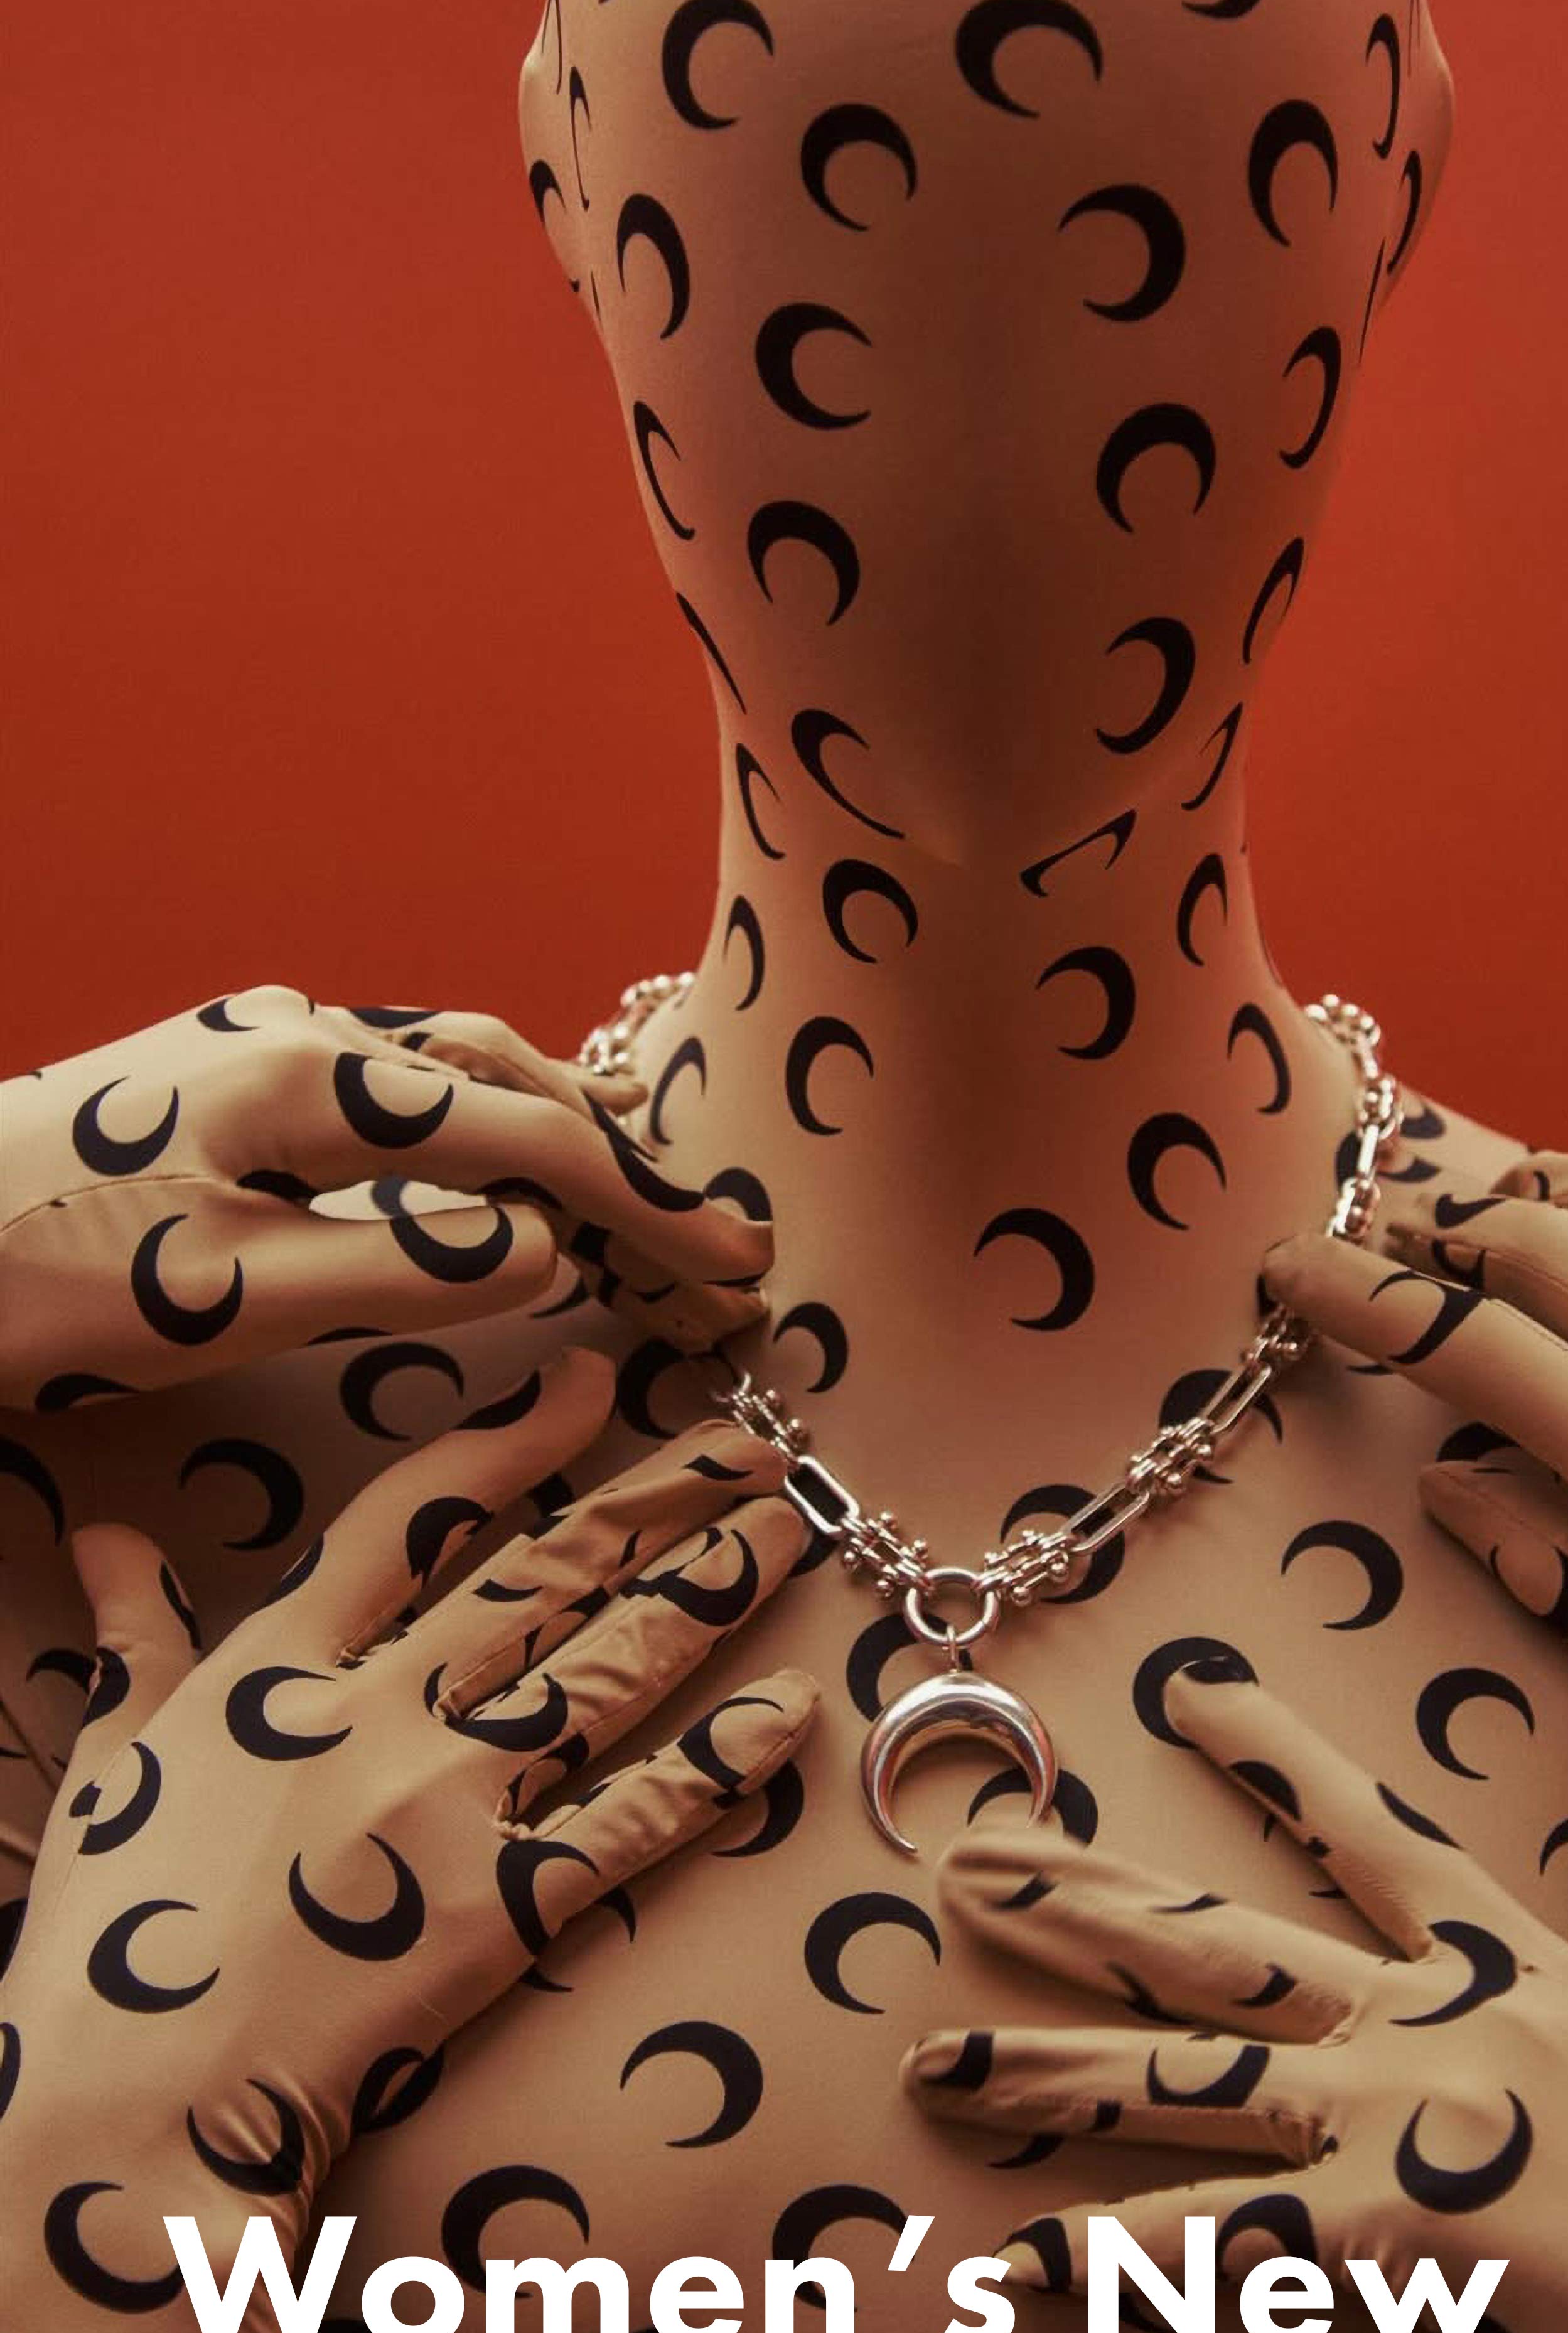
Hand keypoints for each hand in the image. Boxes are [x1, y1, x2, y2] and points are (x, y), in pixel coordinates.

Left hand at [0, 984, 769, 1411]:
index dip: (642, 1202)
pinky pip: (384, 1084)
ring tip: (624, 1194)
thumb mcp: (227, 1299)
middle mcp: (294, 1033)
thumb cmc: (32, 1281)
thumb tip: (541, 1246)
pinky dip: (467, 1122)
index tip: (733, 1262)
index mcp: (310, 1078)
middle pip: (502, 1072)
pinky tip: (477, 1165)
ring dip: (545, 1126)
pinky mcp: (217, 1074)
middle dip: (616, 1152)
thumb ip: (401, 1267)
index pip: (524, 1134)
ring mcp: (251, 1043)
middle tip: (705, 1232)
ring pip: (444, 1067)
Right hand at [0, 1346, 816, 2332]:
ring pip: (605, 1670)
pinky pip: (629, 1822)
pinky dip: (716, 1770)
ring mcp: (448, 1806)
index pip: (410, 1516)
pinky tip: (791, 1717)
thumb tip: (104, 1533)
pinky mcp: (498, 1909)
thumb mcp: (109, 1766)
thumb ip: (132, 1641)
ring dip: (705, 1598)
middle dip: (655, 1502)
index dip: (508, 1440)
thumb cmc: (104, 1945)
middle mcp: (381, 1711)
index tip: (587, 1380)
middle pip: (543, 1575)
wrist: (124, 2110)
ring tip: (784, 1538)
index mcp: (281, 1668)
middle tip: (751, 1448)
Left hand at [904, 1666, 1567, 2332]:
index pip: (1368, 1830)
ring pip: (1187, 2077)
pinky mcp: (1391, 2230)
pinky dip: (1117, 2259)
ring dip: (1052, 2072)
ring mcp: (1399, 2120)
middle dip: (1087, 1900)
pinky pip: (1221, 2243)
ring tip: (932, 2067)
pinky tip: (1018, 2266)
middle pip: (1222, 1940)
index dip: (1275, 1754)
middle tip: (965, 1865)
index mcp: (1504, 1964)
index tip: (1188, 1693)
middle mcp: (1427, 2021)